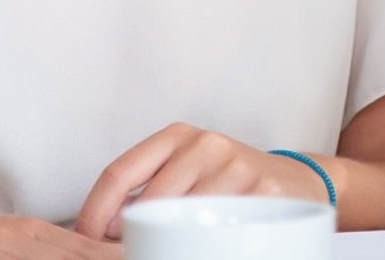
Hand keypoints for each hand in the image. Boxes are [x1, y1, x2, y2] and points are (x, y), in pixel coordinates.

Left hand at [73, 124, 327, 240]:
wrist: (297, 181)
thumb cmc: (231, 182)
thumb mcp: (189, 170)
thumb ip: (150, 189)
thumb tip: (105, 229)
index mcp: (177, 136)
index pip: (119, 173)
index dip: (94, 212)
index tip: (86, 239)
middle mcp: (205, 144)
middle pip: (147, 200)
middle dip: (131, 235)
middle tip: (130, 252)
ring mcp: (236, 165)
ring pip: (182, 217)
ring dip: (168, 243)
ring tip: (171, 248)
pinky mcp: (262, 189)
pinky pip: (218, 228)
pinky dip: (203, 245)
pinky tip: (204, 247)